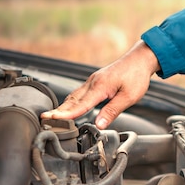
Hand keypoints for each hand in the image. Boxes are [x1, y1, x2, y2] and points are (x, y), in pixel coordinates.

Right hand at [41, 40, 160, 128]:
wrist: (140, 59)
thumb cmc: (136, 76)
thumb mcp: (129, 97)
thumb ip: (112, 111)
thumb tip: (99, 124)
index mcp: (100, 86)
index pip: (80, 105)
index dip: (65, 114)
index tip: (52, 119)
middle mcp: (93, 83)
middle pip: (72, 100)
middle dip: (58, 110)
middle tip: (44, 119)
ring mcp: (93, 81)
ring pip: (74, 96)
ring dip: (63, 107)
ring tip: (52, 117)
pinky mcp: (95, 81)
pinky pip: (79, 93)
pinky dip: (71, 102)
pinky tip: (68, 108)